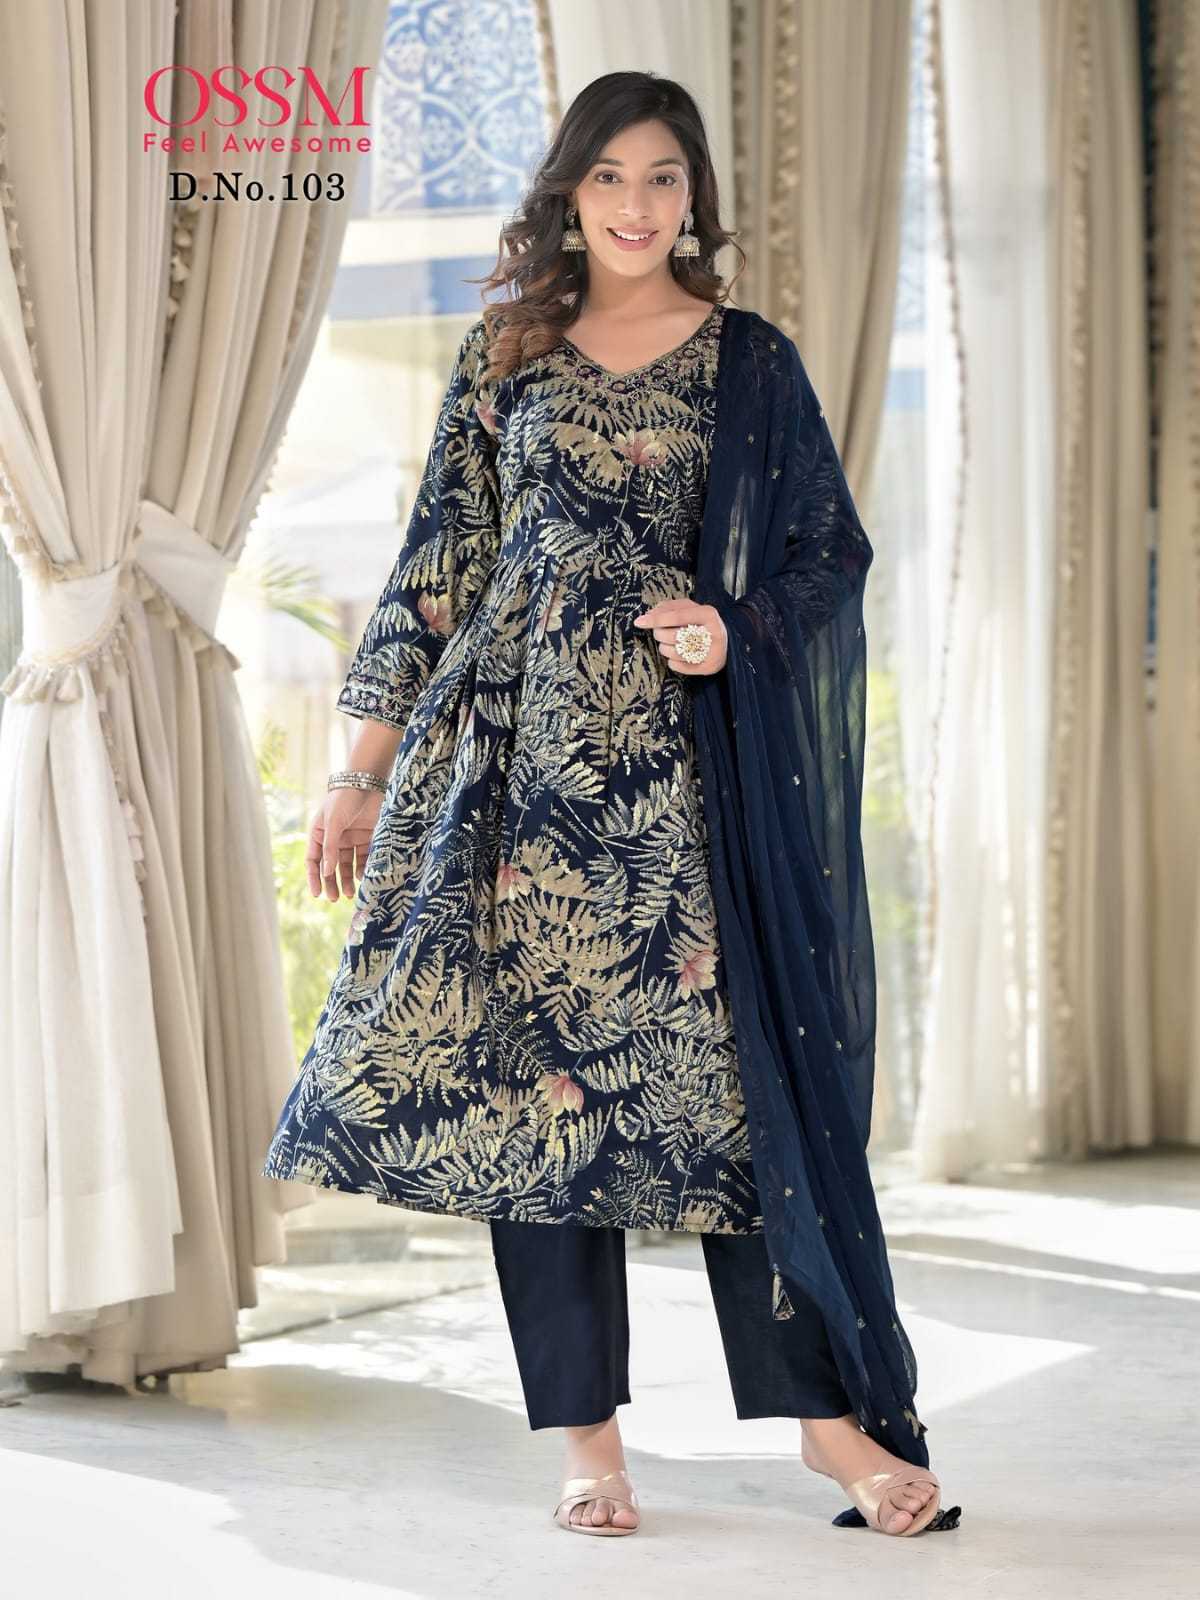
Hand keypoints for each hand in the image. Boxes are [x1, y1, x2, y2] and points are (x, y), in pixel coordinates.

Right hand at [306, 785, 384, 900]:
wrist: (367, 782)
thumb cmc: (344, 799)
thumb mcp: (333, 823)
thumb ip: (330, 847)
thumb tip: (326, 872)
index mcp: (319, 834)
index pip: (313, 861)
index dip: (314, 878)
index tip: (317, 894)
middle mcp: (334, 839)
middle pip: (330, 866)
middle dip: (332, 883)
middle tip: (334, 899)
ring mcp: (350, 839)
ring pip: (347, 865)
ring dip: (347, 880)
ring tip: (350, 894)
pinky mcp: (367, 838)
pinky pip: (363, 858)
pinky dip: (362, 869)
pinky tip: (363, 878)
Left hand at [632, 598, 726, 674]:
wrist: (728, 641)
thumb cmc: (703, 623)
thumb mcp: (690, 609)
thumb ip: (670, 607)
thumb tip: (649, 614)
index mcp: (708, 613)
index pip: (678, 616)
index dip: (657, 619)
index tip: (640, 622)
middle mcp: (713, 632)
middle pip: (675, 635)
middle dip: (660, 634)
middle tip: (658, 633)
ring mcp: (713, 651)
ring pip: (676, 652)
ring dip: (664, 648)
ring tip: (667, 644)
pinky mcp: (710, 667)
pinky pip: (681, 666)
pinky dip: (672, 662)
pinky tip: (674, 657)